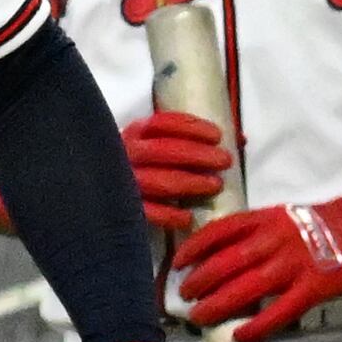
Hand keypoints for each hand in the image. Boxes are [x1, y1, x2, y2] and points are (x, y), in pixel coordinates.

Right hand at [121, 110, 230, 229]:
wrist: (101, 193)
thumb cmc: (142, 165)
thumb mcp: (158, 144)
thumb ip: (192, 141)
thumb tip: (240, 139)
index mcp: (134, 133)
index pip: (163, 124)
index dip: (191, 127)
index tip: (217, 135)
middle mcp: (126, 154)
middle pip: (164, 151)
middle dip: (198, 155)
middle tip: (225, 161)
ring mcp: (123, 181)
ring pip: (159, 181)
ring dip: (190, 183)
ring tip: (215, 185)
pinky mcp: (121, 207)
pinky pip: (146, 212)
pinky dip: (168, 214)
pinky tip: (187, 217)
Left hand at [171, 182, 341, 341]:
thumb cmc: (322, 224)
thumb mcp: (282, 215)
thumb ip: (254, 230)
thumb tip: (220, 249)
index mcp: (266, 219)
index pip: (220, 231)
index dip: (194, 248)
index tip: (178, 263)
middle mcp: (275, 240)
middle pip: (227, 262)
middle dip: (200, 280)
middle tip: (184, 295)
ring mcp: (294, 265)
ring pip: (246, 287)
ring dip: (218, 303)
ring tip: (199, 315)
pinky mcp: (313, 289)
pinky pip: (279, 311)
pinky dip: (257, 325)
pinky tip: (240, 335)